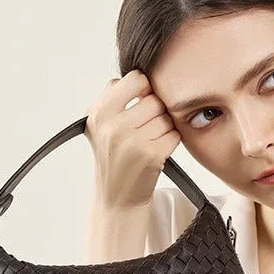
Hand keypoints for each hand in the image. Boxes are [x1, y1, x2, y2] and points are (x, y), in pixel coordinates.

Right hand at [85, 69, 180, 210]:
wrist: (117, 198)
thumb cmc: (114, 158)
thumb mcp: (100, 125)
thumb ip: (114, 97)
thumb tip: (139, 74)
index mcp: (99, 112)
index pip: (136, 79)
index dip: (144, 90)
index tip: (141, 105)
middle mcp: (112, 125)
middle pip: (154, 99)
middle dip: (155, 113)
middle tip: (145, 130)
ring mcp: (131, 141)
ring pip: (165, 117)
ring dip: (164, 128)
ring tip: (149, 142)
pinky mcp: (151, 155)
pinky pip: (174, 134)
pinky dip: (170, 142)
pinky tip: (157, 153)